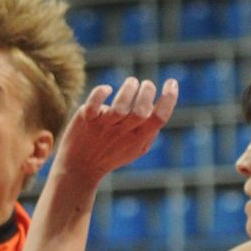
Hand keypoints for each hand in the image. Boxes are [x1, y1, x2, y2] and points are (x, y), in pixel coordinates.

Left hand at [58, 77, 177, 184]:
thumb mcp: (136, 149)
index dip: (169, 98)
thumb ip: (149, 131)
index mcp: (138, 139)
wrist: (79, 168)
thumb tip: (158, 105)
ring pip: (119, 107)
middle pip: (140, 112)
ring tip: (132, 82)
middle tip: (146, 85)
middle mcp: (122, 133)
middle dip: (147, 92)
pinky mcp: (86, 120)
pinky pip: (93, 105)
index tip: (171, 82)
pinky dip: (101, 93)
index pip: (159, 119)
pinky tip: (107, 90)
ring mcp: (103, 127)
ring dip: (129, 89)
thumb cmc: (112, 154)